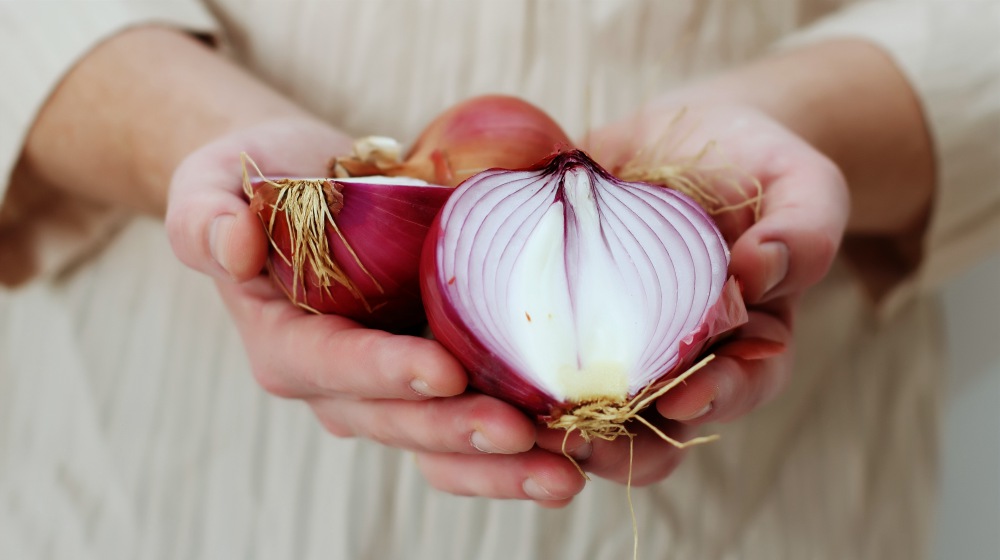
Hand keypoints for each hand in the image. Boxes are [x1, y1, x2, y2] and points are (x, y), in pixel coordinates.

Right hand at [165, 117, 585, 505]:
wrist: (308, 186)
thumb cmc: (260, 181)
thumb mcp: (211, 183)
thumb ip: (204, 216)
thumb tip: (232, 245)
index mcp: (284, 344)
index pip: (330, 365)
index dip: (382, 373)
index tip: (442, 371)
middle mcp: (337, 383)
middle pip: (396, 420)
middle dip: (458, 432)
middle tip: (524, 436)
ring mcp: (388, 388)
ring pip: (439, 441)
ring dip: (500, 462)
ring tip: (564, 471)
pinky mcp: (431, 377)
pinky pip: (468, 422)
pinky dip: (515, 446)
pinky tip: (571, 450)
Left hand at [532, 102, 848, 485]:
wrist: (693, 132)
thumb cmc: (760, 163)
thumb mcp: (803, 184)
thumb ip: (805, 229)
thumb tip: (763, 269)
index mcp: (747, 341)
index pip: (739, 386)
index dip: (717, 398)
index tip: (686, 398)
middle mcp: (679, 354)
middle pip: (658, 422)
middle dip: (621, 442)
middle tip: (582, 442)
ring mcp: (617, 338)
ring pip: (590, 403)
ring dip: (558, 422)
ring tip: (527, 425)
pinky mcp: (566, 308)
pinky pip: (538, 347)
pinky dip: (515, 363)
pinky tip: (485, 365)